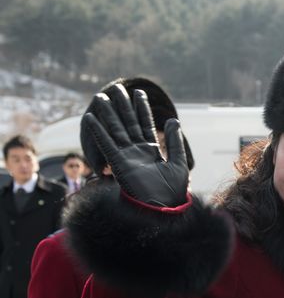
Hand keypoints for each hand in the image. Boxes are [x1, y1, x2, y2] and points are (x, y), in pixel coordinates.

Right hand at [82, 84, 188, 206]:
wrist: (164, 209)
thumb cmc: (173, 191)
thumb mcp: (178, 162)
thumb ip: (176, 141)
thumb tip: (173, 119)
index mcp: (152, 151)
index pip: (145, 124)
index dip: (142, 109)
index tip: (139, 93)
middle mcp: (137, 152)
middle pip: (128, 124)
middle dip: (123, 106)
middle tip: (116, 88)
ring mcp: (127, 157)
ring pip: (116, 130)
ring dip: (108, 114)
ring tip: (101, 97)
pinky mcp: (119, 164)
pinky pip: (107, 144)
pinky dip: (99, 131)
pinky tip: (91, 118)